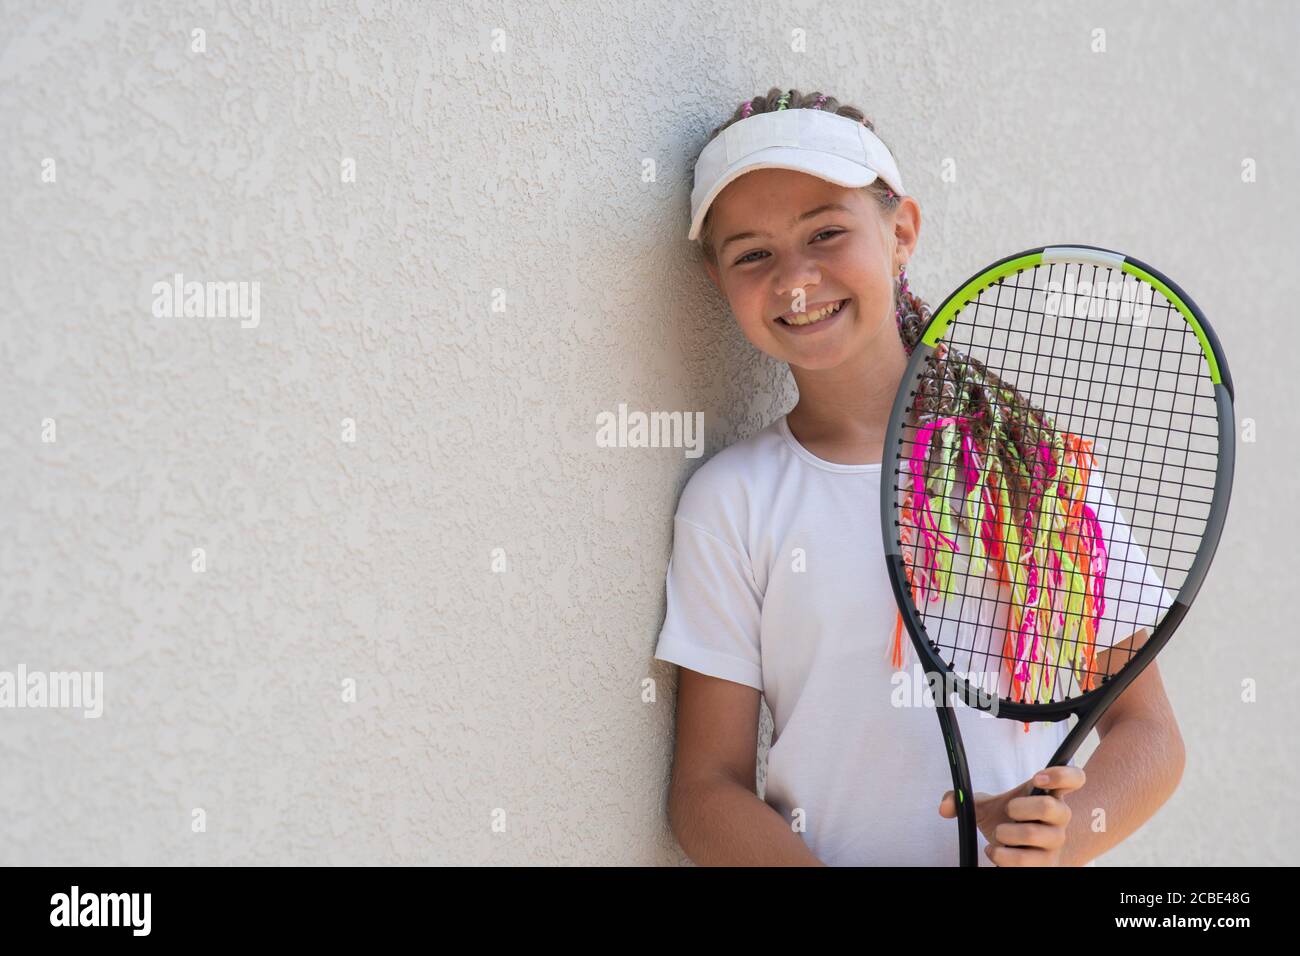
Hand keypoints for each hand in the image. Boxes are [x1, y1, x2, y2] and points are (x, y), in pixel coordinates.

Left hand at [938, 765, 1085, 865]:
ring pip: (1035, 835)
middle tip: (1009, 810)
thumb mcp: (985, 806)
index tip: (1037, 777)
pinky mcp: (1048, 866)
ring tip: (1000, 835)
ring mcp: (1056, 843)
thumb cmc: (1007, 822)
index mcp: (1048, 794)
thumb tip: (944, 807)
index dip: (1061, 775)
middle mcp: (1059, 819)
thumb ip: (962, 799)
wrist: (1018, 853)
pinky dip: (1002, 856)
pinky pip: (1026, 863)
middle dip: (1022, 807)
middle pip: (1053, 807)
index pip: (1074, 778)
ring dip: (1007, 834)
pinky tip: (997, 852)